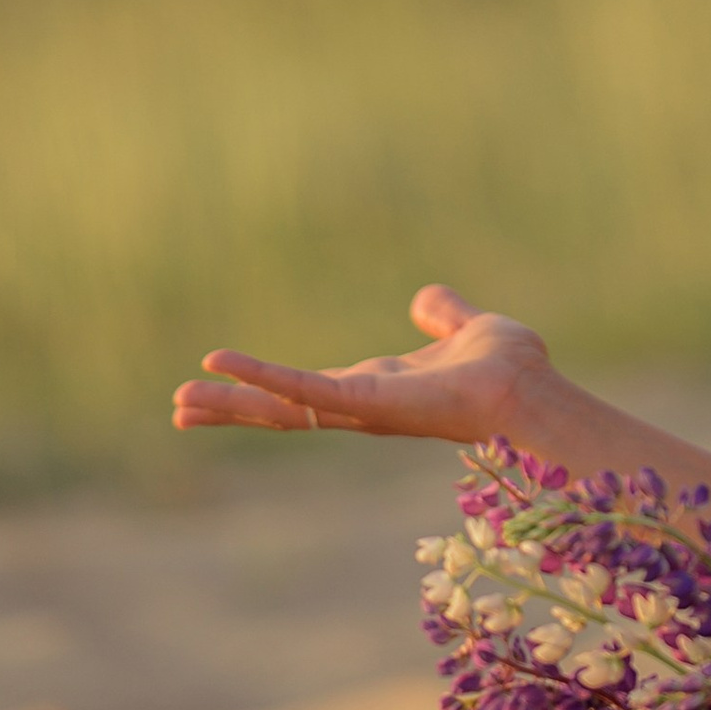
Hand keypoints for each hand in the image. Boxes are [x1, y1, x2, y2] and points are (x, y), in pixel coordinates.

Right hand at [172, 284, 551, 446]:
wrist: (531, 392)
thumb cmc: (510, 371)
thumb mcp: (467, 330)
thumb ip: (443, 316)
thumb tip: (424, 301)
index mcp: (377, 389)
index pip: (306, 392)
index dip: (265, 387)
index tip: (222, 381)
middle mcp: (361, 406)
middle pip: (282, 409)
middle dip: (233, 408)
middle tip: (179, 407)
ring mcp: (360, 409)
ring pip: (283, 408)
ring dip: (233, 403)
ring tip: (181, 402)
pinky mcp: (365, 403)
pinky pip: (306, 392)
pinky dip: (265, 379)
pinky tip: (225, 368)